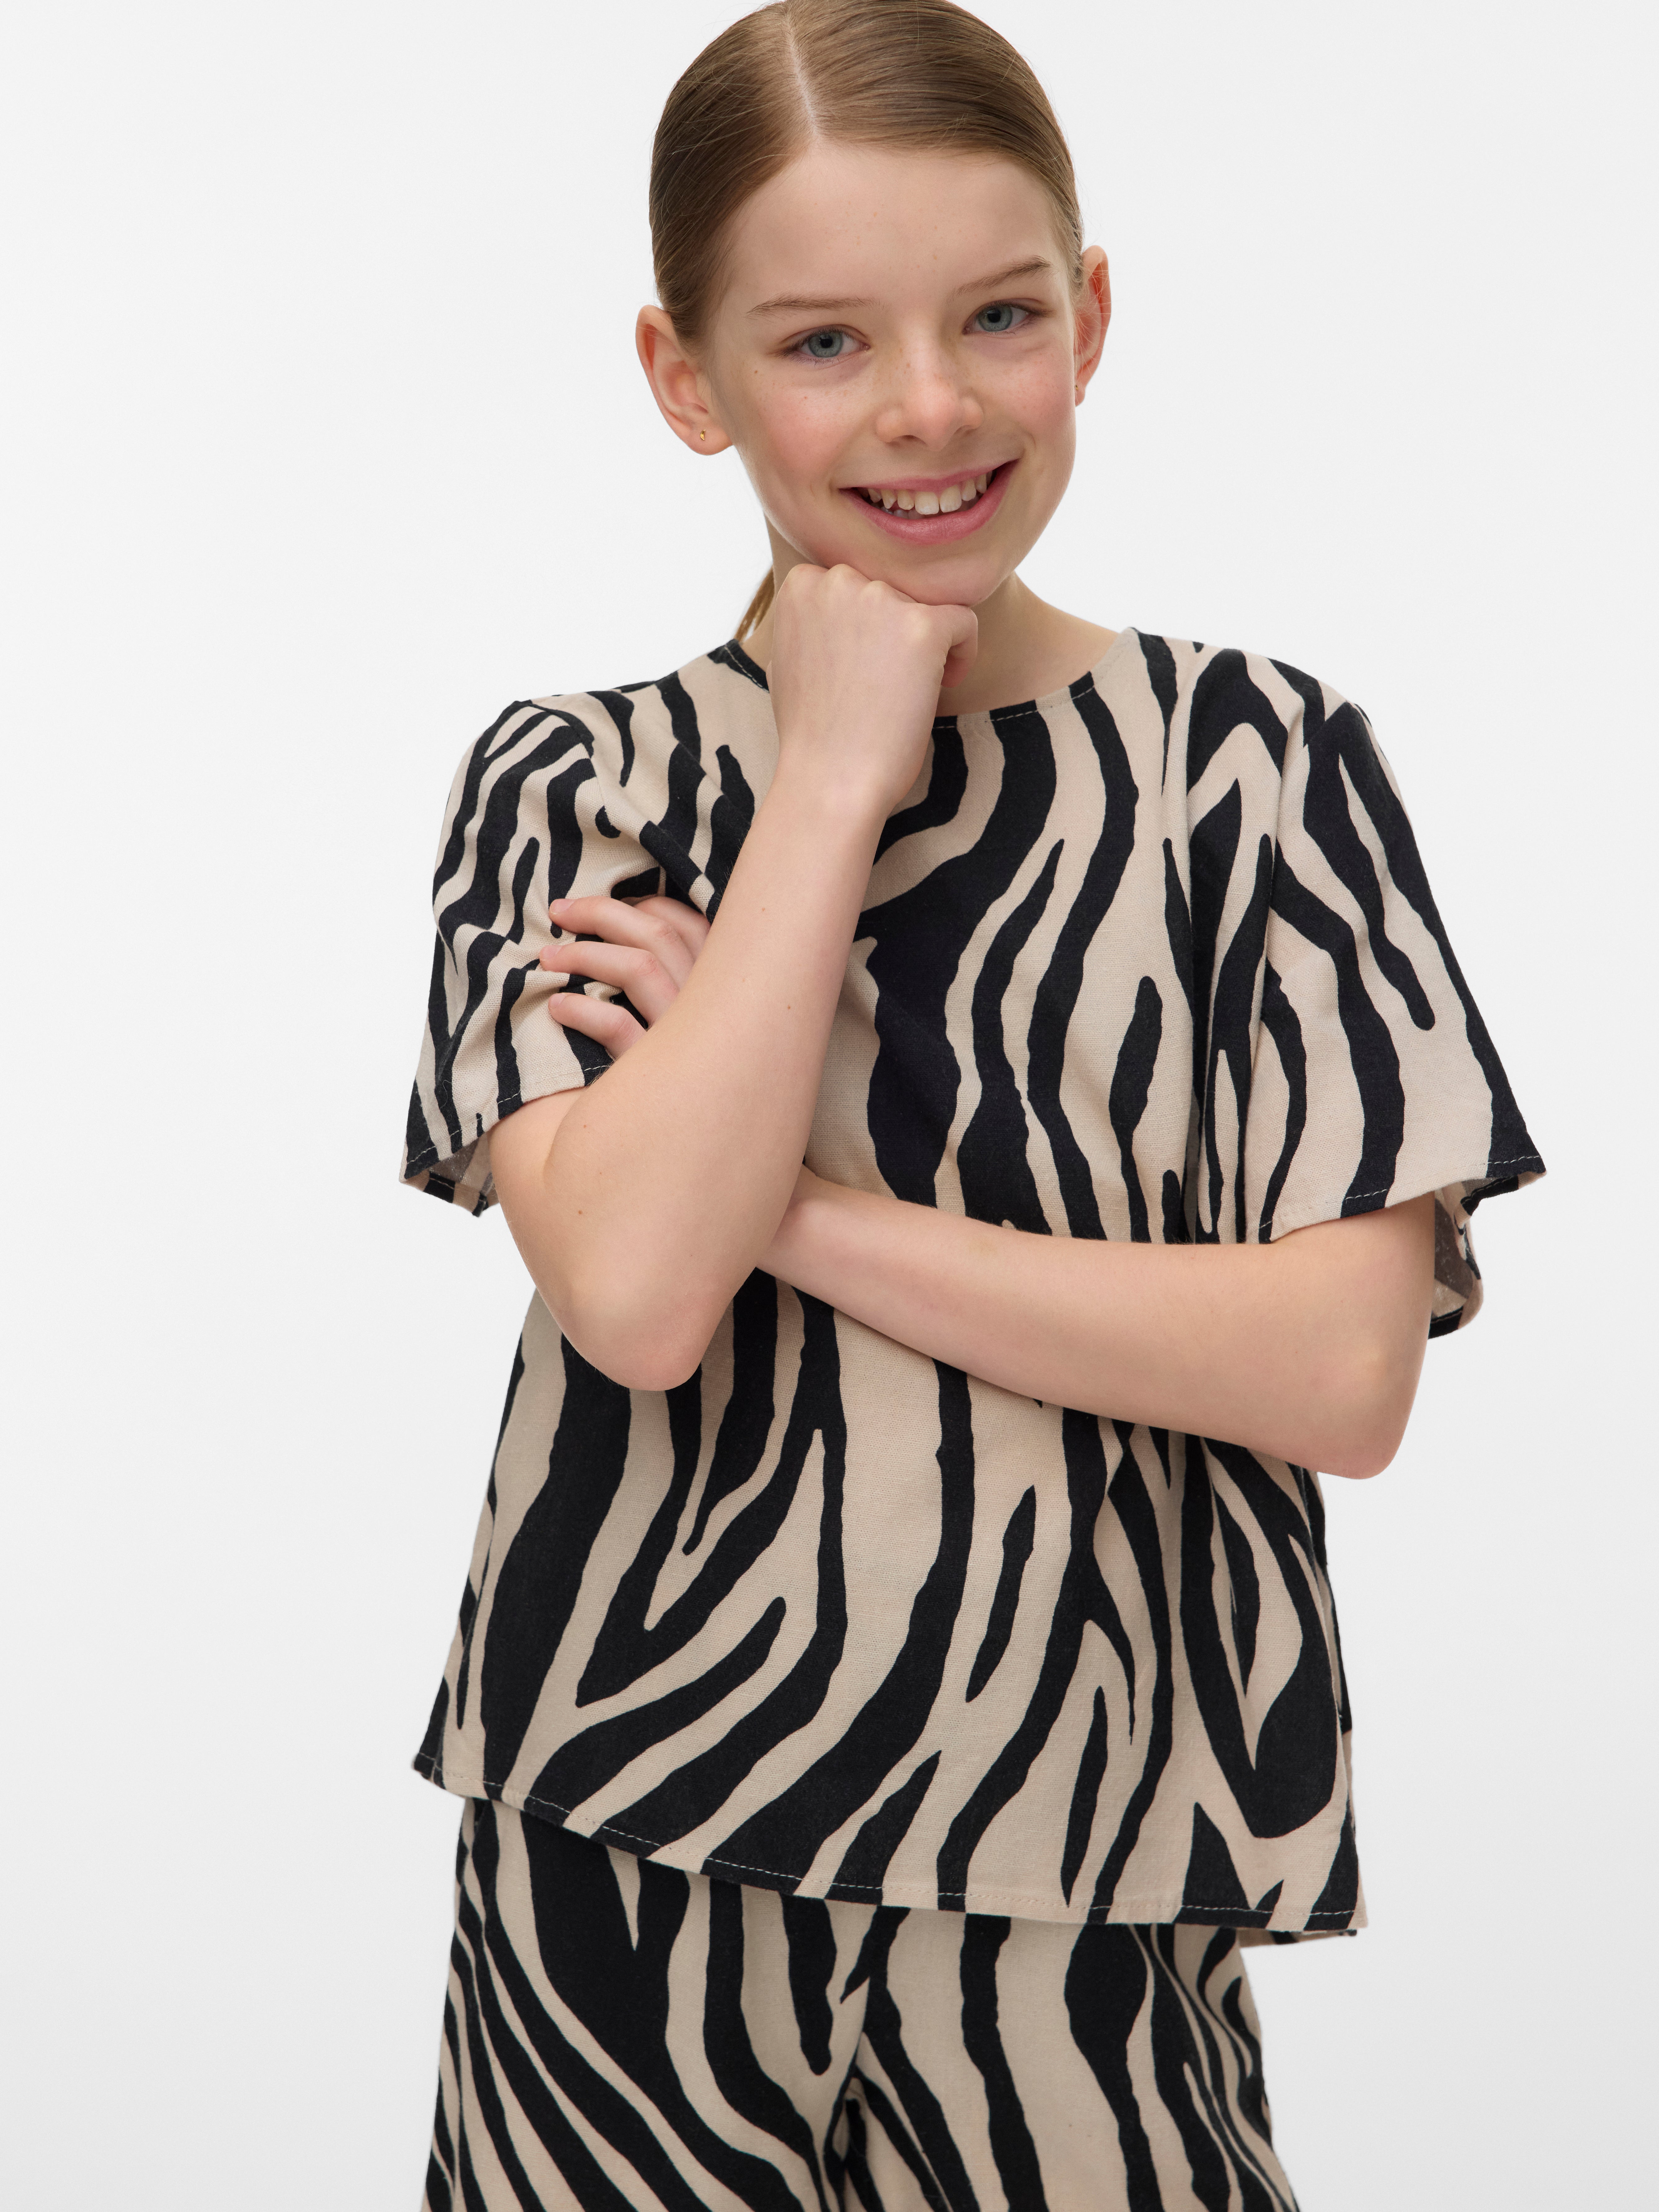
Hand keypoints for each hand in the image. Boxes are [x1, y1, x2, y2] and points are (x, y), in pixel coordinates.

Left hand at [541, 893, 709, 1056]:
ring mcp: (686, 1036)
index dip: (640, 905)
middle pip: (658, 934)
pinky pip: (617, 1024)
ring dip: (585, 953)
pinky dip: (582, 1009)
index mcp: (716, 985)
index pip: (687, 923)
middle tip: (558, 912)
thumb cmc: (675, 1065)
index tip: (598, 907)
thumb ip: (672, 977)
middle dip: (601, 913)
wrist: (682, 1153)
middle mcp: (708, 1003)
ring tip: (548, 959)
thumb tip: (619, 930)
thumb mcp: (683, 1016)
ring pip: (640, 967)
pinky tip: (557, 1006)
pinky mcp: (657, 1067)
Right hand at [768, 563, 977, 818]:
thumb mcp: (790, 656)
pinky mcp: (922, 627)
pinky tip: (943, 685)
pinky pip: (964, 621)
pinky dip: (963, 652)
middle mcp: (839, 580)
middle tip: (887, 682)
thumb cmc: (811, 731)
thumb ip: (813, 618)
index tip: (866, 661)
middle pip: (891, 591)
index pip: (854, 581)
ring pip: (925, 605)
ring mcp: (880, 600)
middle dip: (894, 631)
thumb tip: (835, 604)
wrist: (830, 779)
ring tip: (908, 690)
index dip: (867, 623)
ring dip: (925, 643)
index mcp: (803, 583)